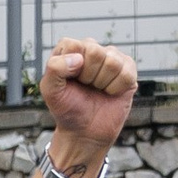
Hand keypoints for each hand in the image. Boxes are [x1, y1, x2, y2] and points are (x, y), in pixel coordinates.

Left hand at [40, 38, 138, 173]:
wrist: (85, 131)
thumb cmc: (66, 108)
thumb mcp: (50, 90)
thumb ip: (54, 68)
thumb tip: (79, 59)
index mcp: (70, 49)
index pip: (73, 45)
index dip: (71, 68)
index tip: (70, 81)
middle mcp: (92, 49)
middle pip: (95, 51)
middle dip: (88, 76)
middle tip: (85, 87)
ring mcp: (112, 58)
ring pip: (112, 62)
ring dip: (102, 83)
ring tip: (97, 90)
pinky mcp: (128, 70)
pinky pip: (126, 74)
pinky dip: (116, 89)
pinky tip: (109, 92)